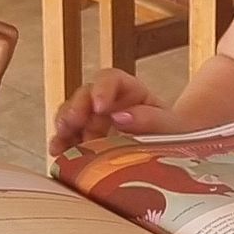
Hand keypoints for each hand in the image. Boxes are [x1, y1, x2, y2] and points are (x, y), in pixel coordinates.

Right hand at [49, 68, 185, 156]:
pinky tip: (57, 154)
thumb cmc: (175, 134)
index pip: (110, 79)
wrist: (175, 153)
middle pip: (85, 96)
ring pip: (72, 116)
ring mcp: (95, 120)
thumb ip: (150, 119)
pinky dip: (63, 146)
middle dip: (75, 109)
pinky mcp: (87, 139)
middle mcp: (108, 101)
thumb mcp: (171, 127)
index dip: (102, 90)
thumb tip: (120, 117)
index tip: (99, 107)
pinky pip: (70, 139)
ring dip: (64, 128)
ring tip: (59, 143)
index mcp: (130, 90)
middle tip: (71, 123)